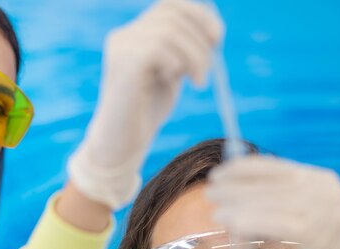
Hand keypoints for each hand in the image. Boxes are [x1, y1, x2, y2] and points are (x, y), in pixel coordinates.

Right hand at [68, 0, 223, 208]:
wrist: (123, 143)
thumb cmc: (147, 111)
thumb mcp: (172, 72)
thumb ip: (183, 49)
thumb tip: (212, 29)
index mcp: (136, 34)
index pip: (172, 4)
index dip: (200, 15)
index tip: (217, 39)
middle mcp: (124, 35)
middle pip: (174, 12)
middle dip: (201, 38)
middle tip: (209, 69)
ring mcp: (121, 47)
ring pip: (171, 30)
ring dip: (195, 55)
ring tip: (198, 82)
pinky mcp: (122, 63)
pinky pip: (160, 47)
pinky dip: (178, 63)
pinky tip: (175, 82)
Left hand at [206, 155, 339, 248]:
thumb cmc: (328, 239)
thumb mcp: (308, 209)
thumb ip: (282, 197)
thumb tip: (238, 190)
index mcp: (318, 178)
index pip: (274, 166)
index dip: (242, 168)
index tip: (218, 173)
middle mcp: (322, 189)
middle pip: (270, 184)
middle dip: (236, 187)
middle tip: (209, 192)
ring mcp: (324, 210)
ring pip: (271, 203)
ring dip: (239, 205)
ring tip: (215, 210)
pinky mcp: (320, 234)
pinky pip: (278, 224)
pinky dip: (252, 221)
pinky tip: (232, 224)